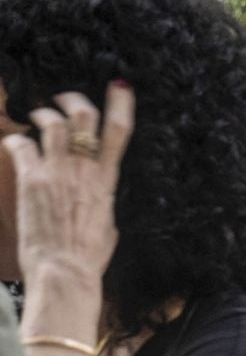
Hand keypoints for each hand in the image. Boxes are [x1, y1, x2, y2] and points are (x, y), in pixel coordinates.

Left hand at [2, 85, 133, 295]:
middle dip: (73, 99)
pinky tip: (15, 144)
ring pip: (52, 123)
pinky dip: (17, 140)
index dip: (120, 103)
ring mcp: (56, 172)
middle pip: (83, 116)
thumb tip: (98, 196)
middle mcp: (83, 169)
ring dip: (43, 114)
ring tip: (38, 116)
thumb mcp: (109, 224)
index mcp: (107, 180)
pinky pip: (22, 144)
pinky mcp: (31, 180)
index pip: (119, 131)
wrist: (65, 270)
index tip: (119, 86)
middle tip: (64, 98)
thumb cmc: (90, 256)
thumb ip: (102, 200)